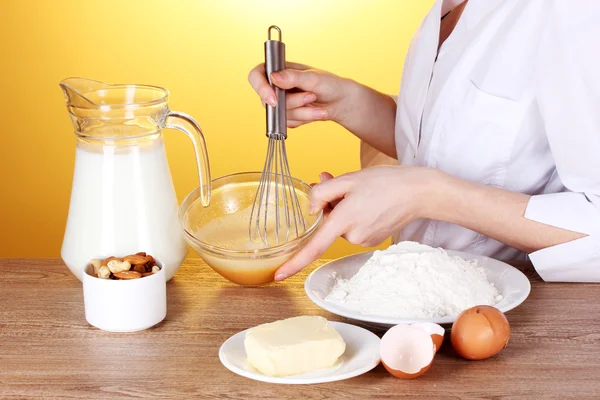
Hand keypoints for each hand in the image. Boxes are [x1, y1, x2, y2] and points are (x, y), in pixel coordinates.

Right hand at [248, 62, 356, 127]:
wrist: (340, 101)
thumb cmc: (329, 84)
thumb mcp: (313, 77)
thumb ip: (293, 77)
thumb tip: (274, 78)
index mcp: (278, 70)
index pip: (256, 76)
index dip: (260, 88)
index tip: (273, 99)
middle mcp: (276, 86)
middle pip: (269, 100)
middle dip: (292, 102)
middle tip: (311, 96)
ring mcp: (280, 102)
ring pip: (280, 114)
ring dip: (302, 111)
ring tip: (316, 102)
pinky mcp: (287, 116)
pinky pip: (288, 123)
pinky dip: (304, 118)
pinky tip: (315, 112)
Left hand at [274, 166, 438, 280]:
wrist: (418, 192)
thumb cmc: (385, 182)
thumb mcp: (349, 179)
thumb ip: (322, 192)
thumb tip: (311, 208)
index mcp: (344, 220)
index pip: (314, 247)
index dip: (294, 262)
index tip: (278, 275)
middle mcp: (353, 235)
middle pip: (328, 224)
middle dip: (329, 206)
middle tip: (340, 185)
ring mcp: (363, 240)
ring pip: (340, 225)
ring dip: (343, 209)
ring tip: (362, 193)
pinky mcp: (371, 240)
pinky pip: (353, 227)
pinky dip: (354, 215)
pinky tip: (369, 202)